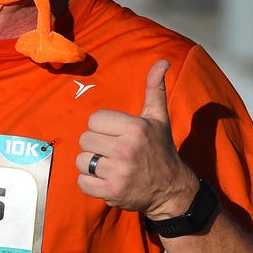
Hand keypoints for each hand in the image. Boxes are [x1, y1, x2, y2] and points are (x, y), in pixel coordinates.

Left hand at [76, 59, 197, 216]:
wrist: (171, 190)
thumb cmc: (160, 149)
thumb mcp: (158, 118)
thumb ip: (155, 89)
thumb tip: (162, 61)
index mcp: (135, 128)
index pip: (94, 120)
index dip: (102, 128)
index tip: (115, 135)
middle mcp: (126, 149)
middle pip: (85, 140)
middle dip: (96, 146)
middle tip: (112, 152)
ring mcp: (119, 172)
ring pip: (81, 161)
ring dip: (91, 165)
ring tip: (109, 166)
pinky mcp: (112, 192)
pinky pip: (82, 182)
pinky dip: (90, 183)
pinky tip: (106, 180)